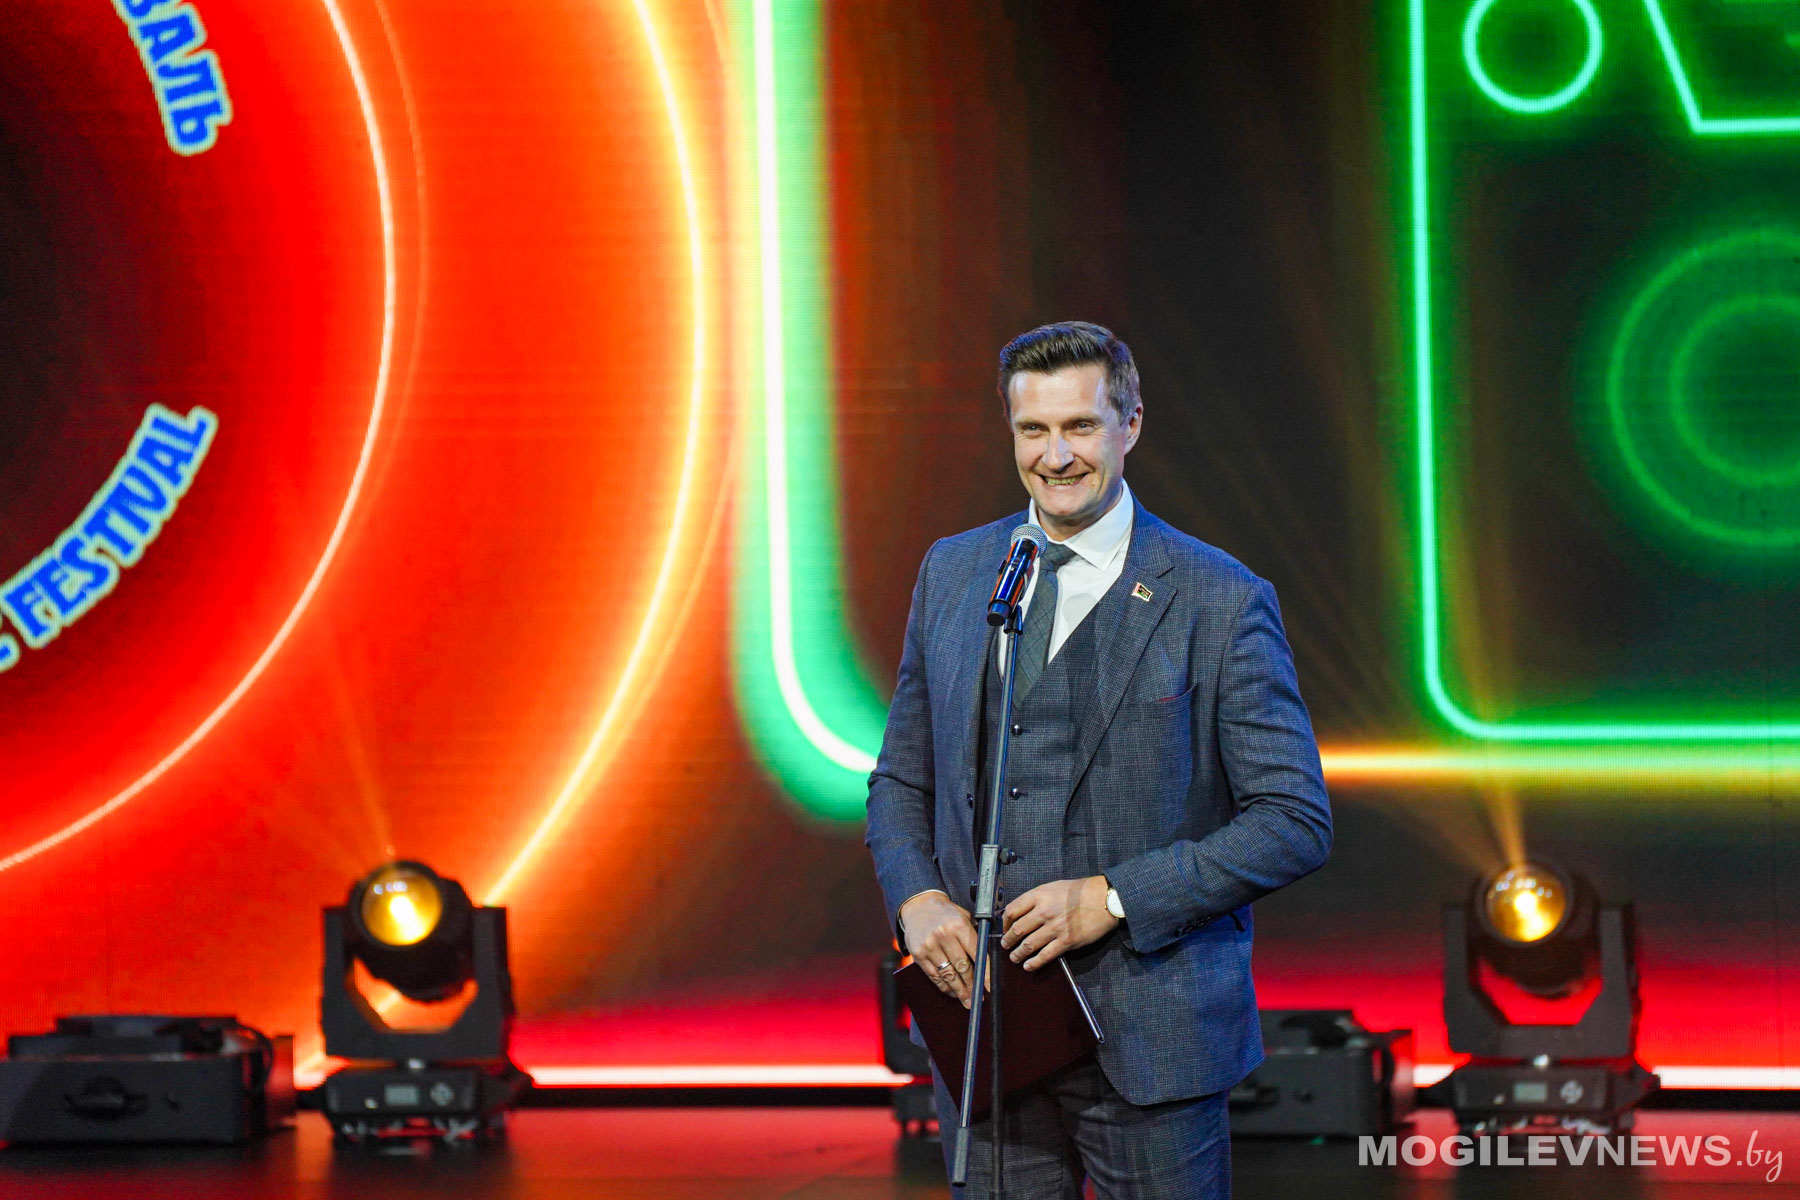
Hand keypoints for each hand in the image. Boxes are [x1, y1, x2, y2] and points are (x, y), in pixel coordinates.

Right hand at [900, 892, 980, 1007]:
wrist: (918, 905)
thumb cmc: (946, 913)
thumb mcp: (964, 917)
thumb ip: (975, 935)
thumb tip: (987, 962)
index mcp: (959, 925)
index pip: (976, 952)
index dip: (984, 972)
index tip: (989, 987)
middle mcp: (944, 935)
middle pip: (962, 967)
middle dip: (972, 985)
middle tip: (979, 998)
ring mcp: (929, 946)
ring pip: (948, 974)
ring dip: (959, 991)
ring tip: (967, 1001)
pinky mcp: (918, 954)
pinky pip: (934, 976)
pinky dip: (944, 986)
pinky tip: (951, 991)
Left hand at [1001, 876, 1117, 970]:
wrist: (1104, 899)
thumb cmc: (1081, 891)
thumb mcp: (1054, 887)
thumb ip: (1038, 898)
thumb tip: (1023, 911)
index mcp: (1039, 895)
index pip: (1012, 910)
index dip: (1005, 922)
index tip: (1005, 927)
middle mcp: (1044, 912)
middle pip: (1018, 929)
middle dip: (1008, 940)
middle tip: (1005, 945)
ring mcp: (1055, 928)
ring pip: (1028, 945)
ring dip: (1018, 953)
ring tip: (1014, 957)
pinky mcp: (1067, 941)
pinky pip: (1045, 955)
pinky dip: (1034, 963)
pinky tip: (1029, 966)